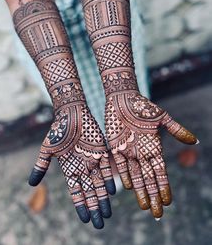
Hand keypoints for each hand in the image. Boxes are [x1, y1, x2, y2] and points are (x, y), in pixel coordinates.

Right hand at [29, 104, 115, 228]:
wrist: (72, 113)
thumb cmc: (58, 130)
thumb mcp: (47, 150)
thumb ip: (41, 166)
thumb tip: (31, 184)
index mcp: (70, 169)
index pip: (76, 192)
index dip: (81, 206)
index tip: (86, 220)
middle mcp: (82, 168)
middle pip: (90, 191)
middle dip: (94, 207)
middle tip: (100, 223)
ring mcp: (92, 160)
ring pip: (99, 183)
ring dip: (103, 198)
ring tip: (107, 213)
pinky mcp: (101, 151)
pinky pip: (107, 168)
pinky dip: (109, 179)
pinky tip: (112, 191)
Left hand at [105, 91, 197, 217]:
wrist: (122, 98)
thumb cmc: (143, 105)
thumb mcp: (161, 117)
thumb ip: (176, 130)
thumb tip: (195, 141)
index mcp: (154, 147)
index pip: (160, 172)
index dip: (164, 187)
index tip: (168, 201)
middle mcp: (142, 153)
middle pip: (149, 178)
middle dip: (153, 196)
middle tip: (157, 214)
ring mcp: (129, 151)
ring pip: (136, 175)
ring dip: (140, 191)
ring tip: (145, 206)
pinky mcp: (116, 147)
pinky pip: (120, 165)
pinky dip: (124, 175)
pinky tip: (128, 187)